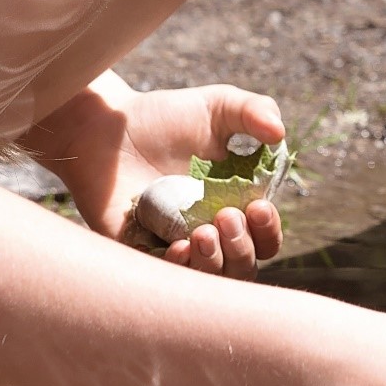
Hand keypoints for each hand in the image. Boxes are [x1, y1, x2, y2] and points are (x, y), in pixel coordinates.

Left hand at [37, 79, 285, 277]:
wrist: (105, 127)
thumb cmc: (163, 116)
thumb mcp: (216, 106)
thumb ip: (254, 110)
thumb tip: (281, 134)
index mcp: (234, 205)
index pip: (264, 237)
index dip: (268, 230)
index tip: (258, 207)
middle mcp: (209, 232)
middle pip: (243, 266)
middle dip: (243, 248)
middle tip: (226, 216)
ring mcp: (176, 246)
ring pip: (210, 279)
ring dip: (216, 262)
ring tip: (202, 232)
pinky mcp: (142, 254)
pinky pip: (167, 280)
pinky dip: (180, 270)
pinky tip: (178, 247)